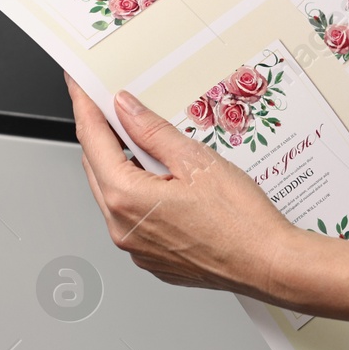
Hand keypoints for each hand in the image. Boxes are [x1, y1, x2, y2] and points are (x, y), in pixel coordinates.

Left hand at [66, 73, 308, 302]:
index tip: (79, 85)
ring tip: (149, 144)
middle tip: (114, 107)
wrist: (269, 264)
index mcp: (126, 198)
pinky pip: (134, 218)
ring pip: (115, 194)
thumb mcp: (195, 160)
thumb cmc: (241, 221)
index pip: (92, 140)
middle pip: (98, 167)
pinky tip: (165, 181)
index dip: (85, 106)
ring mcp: (136, 247)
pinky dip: (141, 195)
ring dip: (123, 166)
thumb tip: (126, 109)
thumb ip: (152, 131)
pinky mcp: (153, 258)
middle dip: (102, 135)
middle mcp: (122, 227)